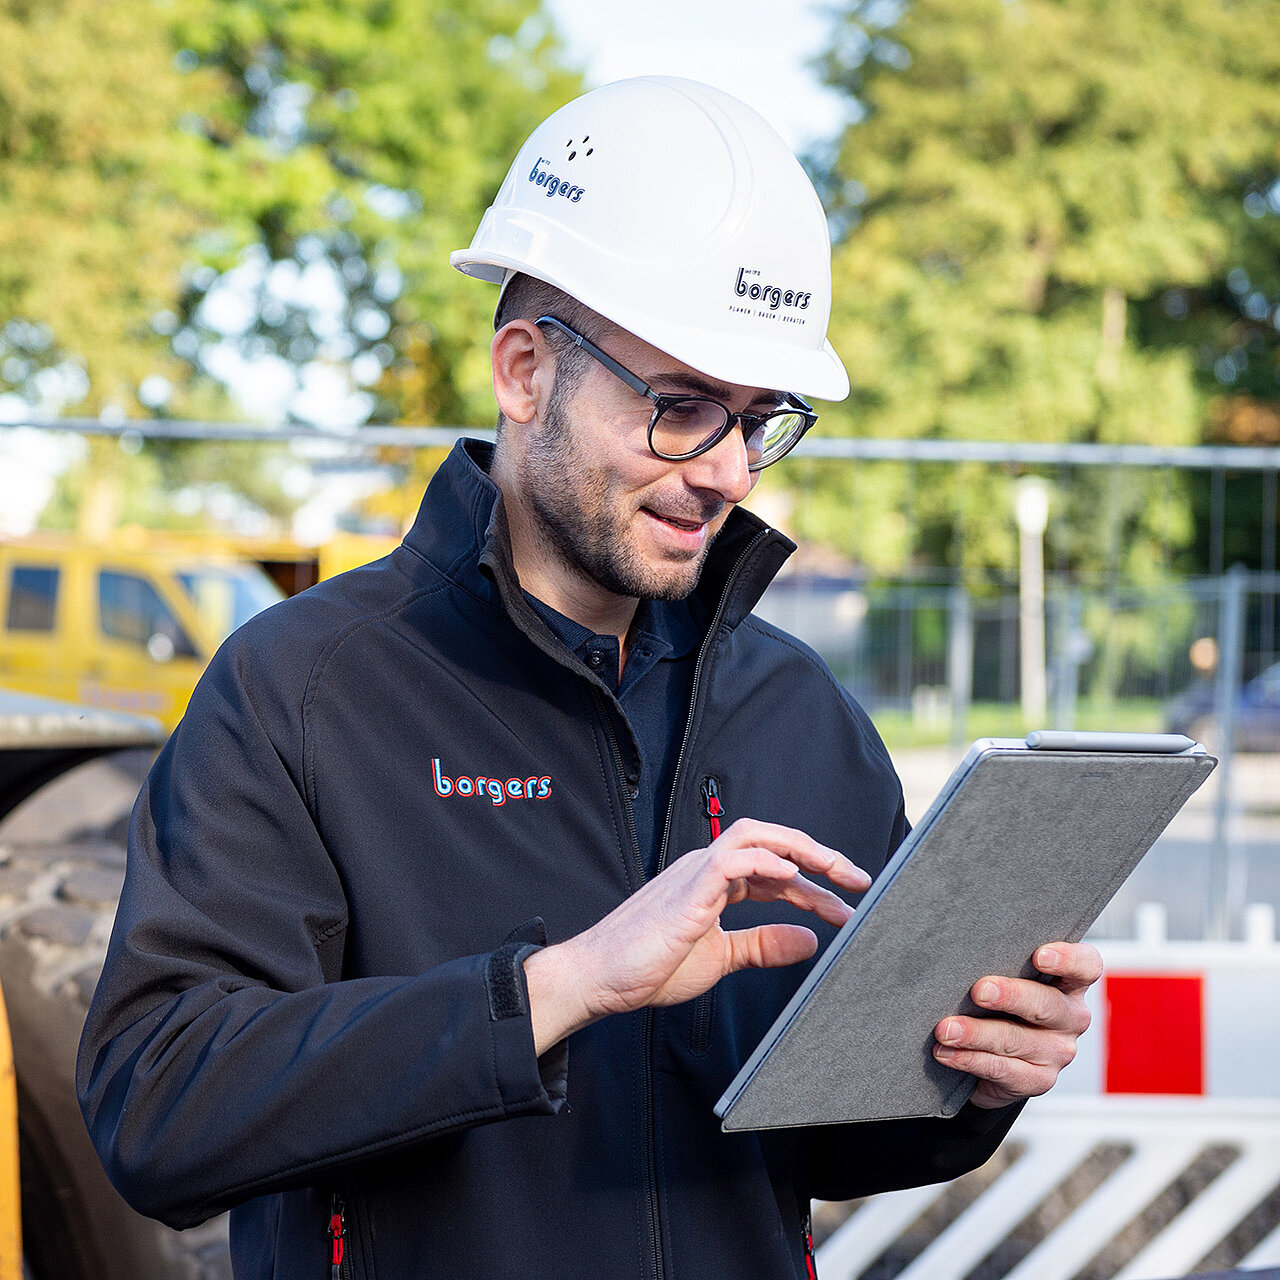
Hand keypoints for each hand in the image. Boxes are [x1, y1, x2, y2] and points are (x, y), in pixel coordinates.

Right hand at [525, 819, 869, 1053]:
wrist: (599, 977)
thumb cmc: (648, 966)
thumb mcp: (720, 958)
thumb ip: (761, 946)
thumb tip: (809, 941)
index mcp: (714, 883)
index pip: (774, 869)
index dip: (813, 885)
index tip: (846, 906)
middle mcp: (707, 868)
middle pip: (771, 840)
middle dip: (818, 855)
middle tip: (858, 880)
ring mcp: (695, 873)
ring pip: (754, 835)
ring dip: (800, 849)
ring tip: (836, 870)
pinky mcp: (686, 889)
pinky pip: (729, 859)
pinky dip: (764, 860)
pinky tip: (792, 874)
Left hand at [932, 941, 1101, 1108]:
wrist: (994, 1053)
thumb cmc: (999, 1000)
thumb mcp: (1006, 976)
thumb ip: (998, 961)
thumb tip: (960, 949)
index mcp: (1069, 983)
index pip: (1085, 966)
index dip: (1068, 960)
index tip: (1039, 956)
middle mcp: (1071, 1017)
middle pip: (1046, 1004)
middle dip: (1010, 996)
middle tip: (979, 991)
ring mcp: (1057, 1052)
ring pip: (1015, 1040)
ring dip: (975, 1033)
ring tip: (945, 1029)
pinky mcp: (1038, 1080)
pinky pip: (1002, 1070)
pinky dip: (969, 1059)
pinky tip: (946, 1052)